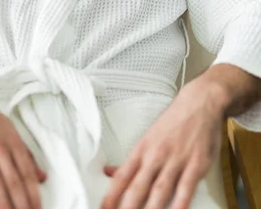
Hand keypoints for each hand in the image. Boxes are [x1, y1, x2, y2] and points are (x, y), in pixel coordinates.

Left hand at [101, 79, 224, 208]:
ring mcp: (176, 160)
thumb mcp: (148, 137)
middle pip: (138, 187)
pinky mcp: (196, 164)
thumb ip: (131, 160)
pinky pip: (186, 189)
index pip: (122, 176)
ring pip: (160, 191)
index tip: (104, 208)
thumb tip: (109, 172)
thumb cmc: (173, 121)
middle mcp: (156, 155)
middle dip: (128, 206)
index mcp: (142, 149)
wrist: (199, 103)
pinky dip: (180, 204)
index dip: (112, 195)